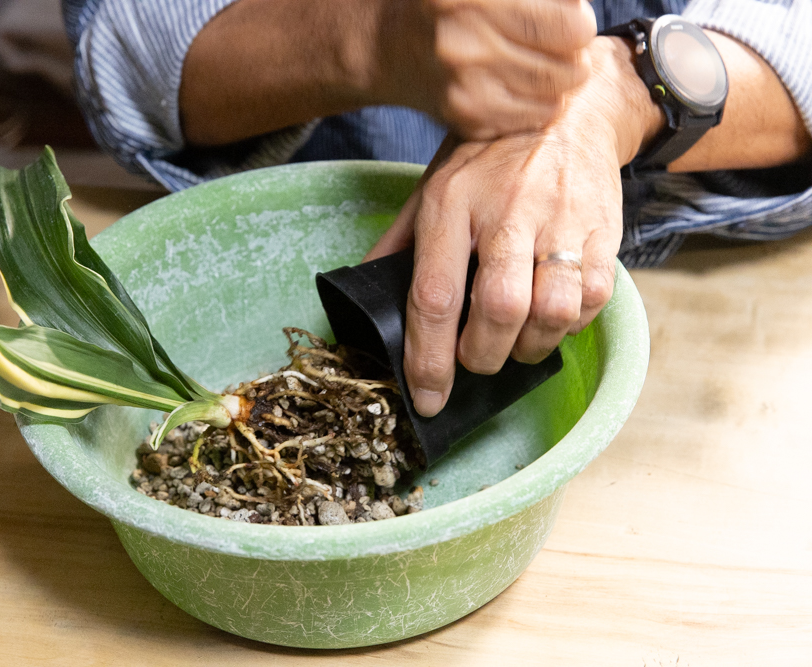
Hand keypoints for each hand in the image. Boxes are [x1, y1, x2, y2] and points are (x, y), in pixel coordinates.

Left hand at [366, 37, 657, 416]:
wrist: (566, 106)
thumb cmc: (486, 156)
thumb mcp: (431, 186)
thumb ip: (398, 243)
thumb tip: (363, 296)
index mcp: (451, 203)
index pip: (435, 296)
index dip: (429, 359)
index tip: (427, 398)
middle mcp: (507, 211)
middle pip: (499, 309)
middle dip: (483, 356)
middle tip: (476, 361)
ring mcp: (562, 218)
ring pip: (554, 310)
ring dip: (531, 345)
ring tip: (516, 343)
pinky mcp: (605, 226)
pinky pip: (594, 297)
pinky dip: (572, 324)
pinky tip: (553, 317)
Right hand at [375, 0, 597, 140]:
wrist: (393, 46)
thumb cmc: (453, 5)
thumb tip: (581, 14)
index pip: (571, 26)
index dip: (578, 20)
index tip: (567, 18)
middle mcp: (466, 46)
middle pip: (569, 66)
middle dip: (573, 54)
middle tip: (558, 45)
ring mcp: (465, 89)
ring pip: (556, 97)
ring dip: (558, 81)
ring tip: (540, 64)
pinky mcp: (466, 120)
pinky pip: (533, 119)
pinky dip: (537, 103)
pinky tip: (519, 85)